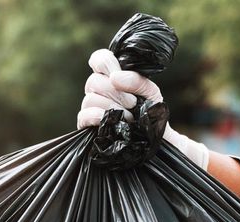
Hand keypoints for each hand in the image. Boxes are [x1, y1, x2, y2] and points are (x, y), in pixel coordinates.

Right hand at [77, 49, 208, 169]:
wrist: (155, 142)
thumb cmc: (151, 116)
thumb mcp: (151, 93)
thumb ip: (137, 80)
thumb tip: (116, 77)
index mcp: (111, 79)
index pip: (98, 60)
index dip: (104, 62)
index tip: (117, 73)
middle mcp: (98, 92)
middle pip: (94, 81)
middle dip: (115, 92)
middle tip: (133, 104)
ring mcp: (91, 109)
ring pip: (90, 98)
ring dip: (111, 107)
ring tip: (128, 118)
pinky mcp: (87, 127)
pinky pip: (85, 115)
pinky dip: (98, 116)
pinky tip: (113, 121)